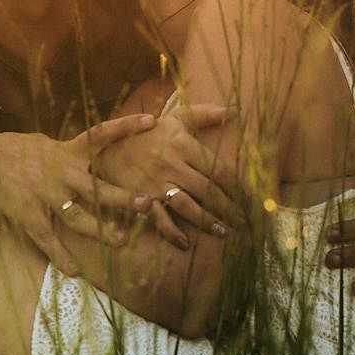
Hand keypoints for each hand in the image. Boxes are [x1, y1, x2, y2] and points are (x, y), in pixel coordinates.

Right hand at [0, 114, 158, 274]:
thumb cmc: (7, 149)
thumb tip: (86, 146)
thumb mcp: (40, 142)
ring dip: (101, 231)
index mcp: (65, 152)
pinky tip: (75, 271)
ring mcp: (44, 195)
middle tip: (148, 204)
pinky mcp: (26, 214)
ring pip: (79, 216)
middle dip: (124, 198)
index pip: (101, 135)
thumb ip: (66, 149)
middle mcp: (60, 173)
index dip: (126, 127)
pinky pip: (47, 239)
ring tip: (121, 241)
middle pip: (98, 188)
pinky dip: (61, 256)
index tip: (151, 121)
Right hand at [95, 103, 242, 245]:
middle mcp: (171, 164)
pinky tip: (186, 244)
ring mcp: (155, 183)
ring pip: (188, 206)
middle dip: (228, 208)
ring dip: (207, 221)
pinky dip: (172, 233)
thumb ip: (204, 114)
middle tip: (243, 221)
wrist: (105, 145)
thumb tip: (235, 109)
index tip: (249, 200)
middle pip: (207, 190)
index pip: (218, 169)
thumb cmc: (146, 133)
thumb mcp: (174, 119)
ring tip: (223, 232)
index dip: (236, 186)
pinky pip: (158, 218)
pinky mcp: (139, 198)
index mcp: (182, 144)